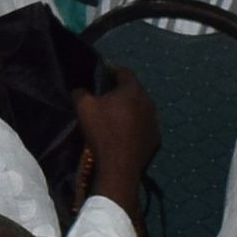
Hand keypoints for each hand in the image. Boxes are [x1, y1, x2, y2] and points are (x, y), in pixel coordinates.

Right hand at [72, 64, 159, 222]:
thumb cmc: (102, 132)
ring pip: (142, 109)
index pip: (124, 72)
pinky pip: (145, 126)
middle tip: (107, 98)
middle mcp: (148, 102)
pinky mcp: (156, 138)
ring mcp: (155, 121)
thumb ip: (80, 93)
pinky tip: (126, 135)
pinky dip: (136, 127)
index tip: (103, 75)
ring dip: (131, 110)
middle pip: (134, 91)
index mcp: (132, 90)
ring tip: (116, 117)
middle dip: (122, 92)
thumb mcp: (83, 108)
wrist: (119, 166)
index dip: (113, 71)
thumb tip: (80, 91)